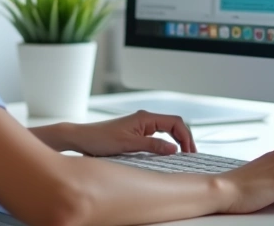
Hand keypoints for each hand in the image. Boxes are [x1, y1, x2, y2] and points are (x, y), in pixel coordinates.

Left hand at [67, 110, 196, 156]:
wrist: (82, 138)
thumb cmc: (100, 139)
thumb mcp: (128, 145)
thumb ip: (152, 145)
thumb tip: (174, 149)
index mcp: (145, 117)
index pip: (175, 122)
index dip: (186, 136)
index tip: (190, 152)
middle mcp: (145, 119)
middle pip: (173, 125)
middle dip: (184, 138)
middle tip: (191, 156)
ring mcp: (140, 125)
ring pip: (166, 130)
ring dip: (176, 140)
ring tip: (183, 156)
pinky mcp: (135, 133)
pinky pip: (157, 135)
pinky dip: (166, 143)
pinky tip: (167, 154)